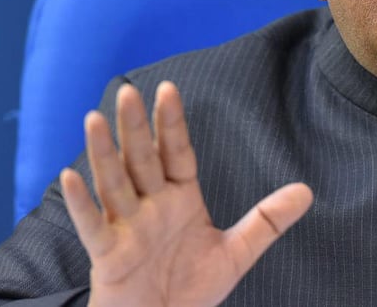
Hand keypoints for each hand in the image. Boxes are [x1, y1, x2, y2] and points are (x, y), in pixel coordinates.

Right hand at [60, 81, 312, 306]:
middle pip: (142, 159)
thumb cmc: (192, 288)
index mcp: (179, 199)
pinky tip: (69, 177)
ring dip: (103, 153)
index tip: (168, 90)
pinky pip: (92, 226)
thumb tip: (307, 191)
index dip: (172, 123)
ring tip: (93, 118)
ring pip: (114, 183)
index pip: (176, 152)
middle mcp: (150, 206)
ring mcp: (127, 228)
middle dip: (136, 126)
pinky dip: (81, 203)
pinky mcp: (109, 255)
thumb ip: (268, 220)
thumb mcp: (237, 251)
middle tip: (128, 91)